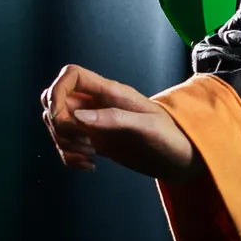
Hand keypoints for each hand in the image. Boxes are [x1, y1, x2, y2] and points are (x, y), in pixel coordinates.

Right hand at [41, 64, 197, 182]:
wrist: (184, 159)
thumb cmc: (173, 137)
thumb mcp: (147, 126)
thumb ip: (113, 118)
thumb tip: (77, 116)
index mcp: (111, 92)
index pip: (71, 74)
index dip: (57, 91)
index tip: (60, 116)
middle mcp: (99, 104)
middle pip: (56, 99)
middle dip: (58, 122)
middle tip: (82, 140)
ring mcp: (96, 123)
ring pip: (57, 123)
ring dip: (63, 142)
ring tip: (91, 156)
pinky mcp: (96, 142)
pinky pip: (68, 143)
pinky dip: (70, 156)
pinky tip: (90, 166)